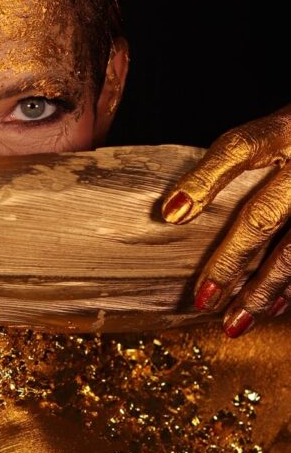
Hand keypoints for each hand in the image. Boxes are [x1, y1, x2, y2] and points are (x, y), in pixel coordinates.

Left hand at [160, 105, 290, 337]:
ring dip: (262, 290)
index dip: (203, 180)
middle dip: (230, 261)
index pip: (238, 149)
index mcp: (282, 130)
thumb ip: (238, 163)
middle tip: (203, 298)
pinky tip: (273, 308)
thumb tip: (178, 212)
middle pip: (264, 214)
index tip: (171, 214)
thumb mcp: (275, 132)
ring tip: (233, 322)